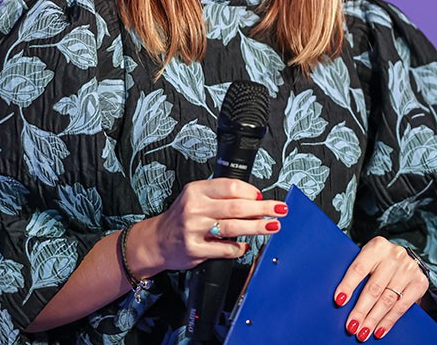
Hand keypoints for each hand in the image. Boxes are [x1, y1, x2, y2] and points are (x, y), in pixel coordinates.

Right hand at [126, 178, 287, 277]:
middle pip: (237, 207)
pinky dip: (239, 248)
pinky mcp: (195, 250)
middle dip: (263, 208)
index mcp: (196, 190)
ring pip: (234, 227)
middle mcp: (194, 208)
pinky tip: (245, 246)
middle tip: (279, 209)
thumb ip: (220, 196)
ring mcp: (194, 229)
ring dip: (258, 227)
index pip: (230, 186)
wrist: (157, 241)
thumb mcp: (195, 197)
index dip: (251, 192)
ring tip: (273, 226)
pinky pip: (225, 249)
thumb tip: (254, 199)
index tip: (263, 197)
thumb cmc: (181, 217)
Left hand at [333, 237, 430, 340]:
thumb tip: (340, 299)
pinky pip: (401, 307)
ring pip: (387, 300)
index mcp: (377, 247)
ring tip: (363, 332)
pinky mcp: (419, 283)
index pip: (359, 268)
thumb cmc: (380, 262)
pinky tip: (379, 330)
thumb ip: (358, 273)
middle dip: (361, 310)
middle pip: (374, 288)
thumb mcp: (369, 259)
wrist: (408, 261)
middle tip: (351, 326)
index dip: (348, 285)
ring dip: (373, 319)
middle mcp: (394, 256)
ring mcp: (409, 269)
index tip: (339, 301)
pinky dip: (388, 321)